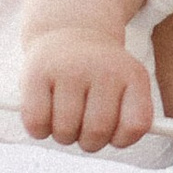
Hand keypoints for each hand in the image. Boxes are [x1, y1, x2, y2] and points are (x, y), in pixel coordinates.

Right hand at [20, 31, 154, 152]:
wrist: (71, 30)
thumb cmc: (101, 74)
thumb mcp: (127, 86)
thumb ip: (133, 118)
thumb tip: (123, 141)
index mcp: (134, 75)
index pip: (136, 125)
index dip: (122, 139)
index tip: (113, 132)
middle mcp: (104, 68)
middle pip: (97, 133)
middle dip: (89, 142)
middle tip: (84, 128)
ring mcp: (69, 69)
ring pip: (65, 132)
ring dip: (63, 135)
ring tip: (66, 116)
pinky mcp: (37, 73)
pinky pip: (36, 123)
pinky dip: (39, 129)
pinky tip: (46, 111)